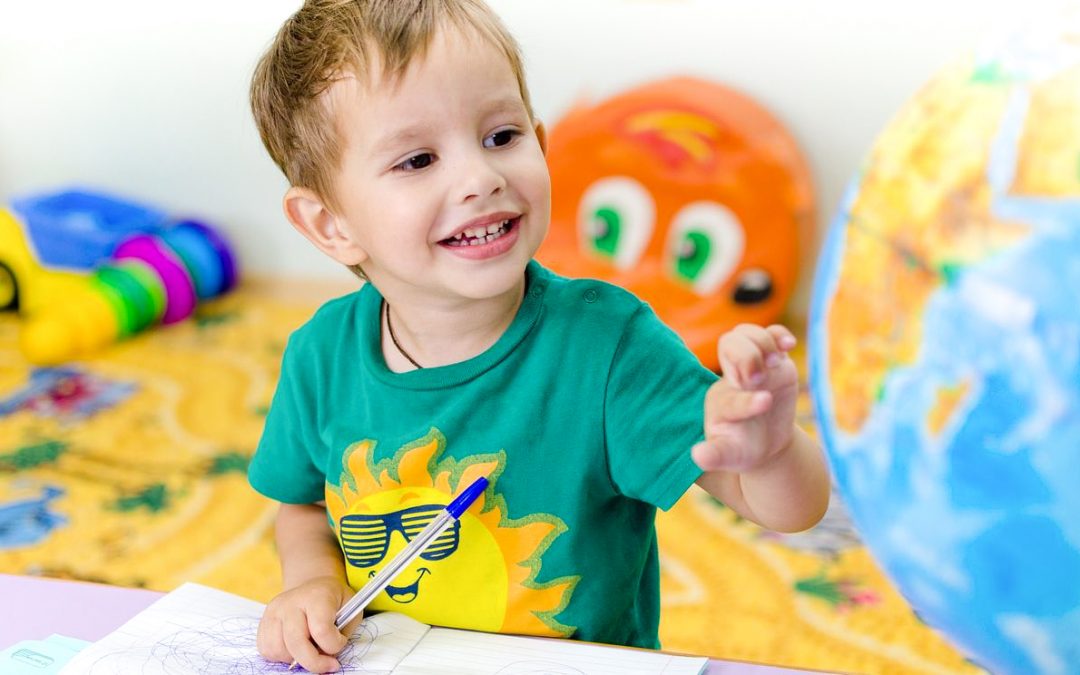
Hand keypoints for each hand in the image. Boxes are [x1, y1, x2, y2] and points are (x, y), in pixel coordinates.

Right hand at [256, 575, 353, 672]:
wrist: (313, 586)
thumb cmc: (334, 600)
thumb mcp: (351, 609)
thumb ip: (343, 632)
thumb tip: (327, 656)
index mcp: (316, 596)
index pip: (321, 630)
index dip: (334, 646)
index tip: (340, 643)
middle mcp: (291, 602)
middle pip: (296, 643)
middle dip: (314, 662)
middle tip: (327, 665)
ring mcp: (274, 612)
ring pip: (278, 650)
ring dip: (295, 659)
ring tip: (309, 650)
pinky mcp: (264, 622)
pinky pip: (267, 650)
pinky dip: (281, 657)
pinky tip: (295, 648)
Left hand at [692, 323, 798, 473]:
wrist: (763, 440)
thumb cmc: (741, 448)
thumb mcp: (729, 456)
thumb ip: (715, 456)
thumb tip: (698, 456)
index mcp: (720, 403)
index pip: (729, 394)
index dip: (747, 400)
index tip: (764, 403)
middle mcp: (732, 378)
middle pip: (728, 344)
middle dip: (746, 355)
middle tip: (761, 377)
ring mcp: (752, 366)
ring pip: (745, 334)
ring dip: (762, 341)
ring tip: (775, 360)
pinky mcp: (773, 361)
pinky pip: (771, 334)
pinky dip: (779, 334)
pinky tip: (788, 345)